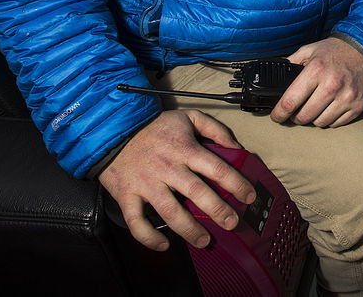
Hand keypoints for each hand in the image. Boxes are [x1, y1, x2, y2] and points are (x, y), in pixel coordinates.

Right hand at [98, 109, 253, 251]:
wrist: (113, 130)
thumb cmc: (154, 127)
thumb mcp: (188, 117)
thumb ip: (214, 129)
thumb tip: (236, 147)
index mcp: (184, 148)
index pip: (216, 168)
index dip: (236, 183)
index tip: (248, 197)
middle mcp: (167, 167)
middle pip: (197, 192)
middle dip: (217, 210)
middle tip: (232, 223)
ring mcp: (146, 183)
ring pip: (170, 210)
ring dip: (188, 229)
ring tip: (204, 240)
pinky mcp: (127, 195)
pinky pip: (136, 221)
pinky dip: (149, 236)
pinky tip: (164, 244)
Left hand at [270, 37, 362, 126]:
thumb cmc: (336, 51)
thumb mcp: (310, 50)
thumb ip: (291, 63)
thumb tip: (275, 76)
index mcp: (316, 71)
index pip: (290, 101)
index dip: (279, 113)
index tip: (277, 116)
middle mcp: (332, 85)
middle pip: (304, 116)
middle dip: (296, 117)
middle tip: (296, 111)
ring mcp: (346, 98)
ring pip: (320, 122)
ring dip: (313, 119)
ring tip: (314, 108)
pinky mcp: (357, 106)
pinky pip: (335, 124)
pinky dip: (329, 119)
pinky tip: (328, 108)